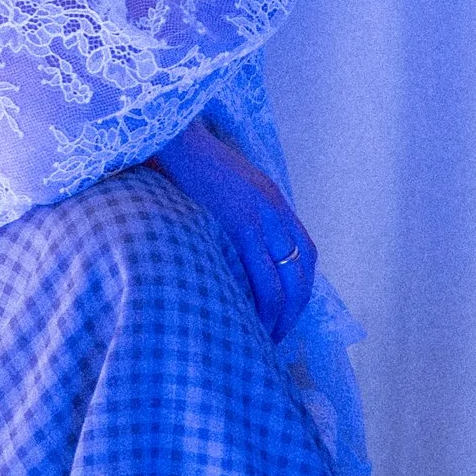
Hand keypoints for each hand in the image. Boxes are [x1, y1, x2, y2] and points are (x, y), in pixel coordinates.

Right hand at [149, 117, 316, 341]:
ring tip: (262, 337)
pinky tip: (247, 319)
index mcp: (273, 199)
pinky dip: (260, 305)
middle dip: (293, 310)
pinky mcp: (235, 227)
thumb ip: (245, 211)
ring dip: (279, 316)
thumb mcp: (231, 183)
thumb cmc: (188, 162)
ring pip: (282, 282)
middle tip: (277, 336)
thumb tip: (245, 250)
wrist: (169, 138)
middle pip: (299, 272)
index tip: (288, 309)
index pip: (306, 252)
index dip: (302, 286)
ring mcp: (256, 219)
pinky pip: (259, 277)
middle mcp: (272, 210)